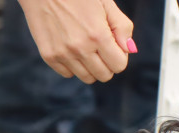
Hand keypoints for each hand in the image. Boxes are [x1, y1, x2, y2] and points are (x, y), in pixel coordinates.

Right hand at [18, 0, 134, 83]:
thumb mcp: (105, 3)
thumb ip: (122, 27)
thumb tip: (130, 49)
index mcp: (97, 35)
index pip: (119, 65)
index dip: (119, 55)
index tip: (112, 44)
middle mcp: (80, 48)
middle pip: (104, 75)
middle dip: (107, 63)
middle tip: (99, 45)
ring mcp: (63, 54)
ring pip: (87, 78)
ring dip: (90, 66)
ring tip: (84, 45)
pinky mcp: (48, 56)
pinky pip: (68, 74)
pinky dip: (72, 65)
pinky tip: (70, 47)